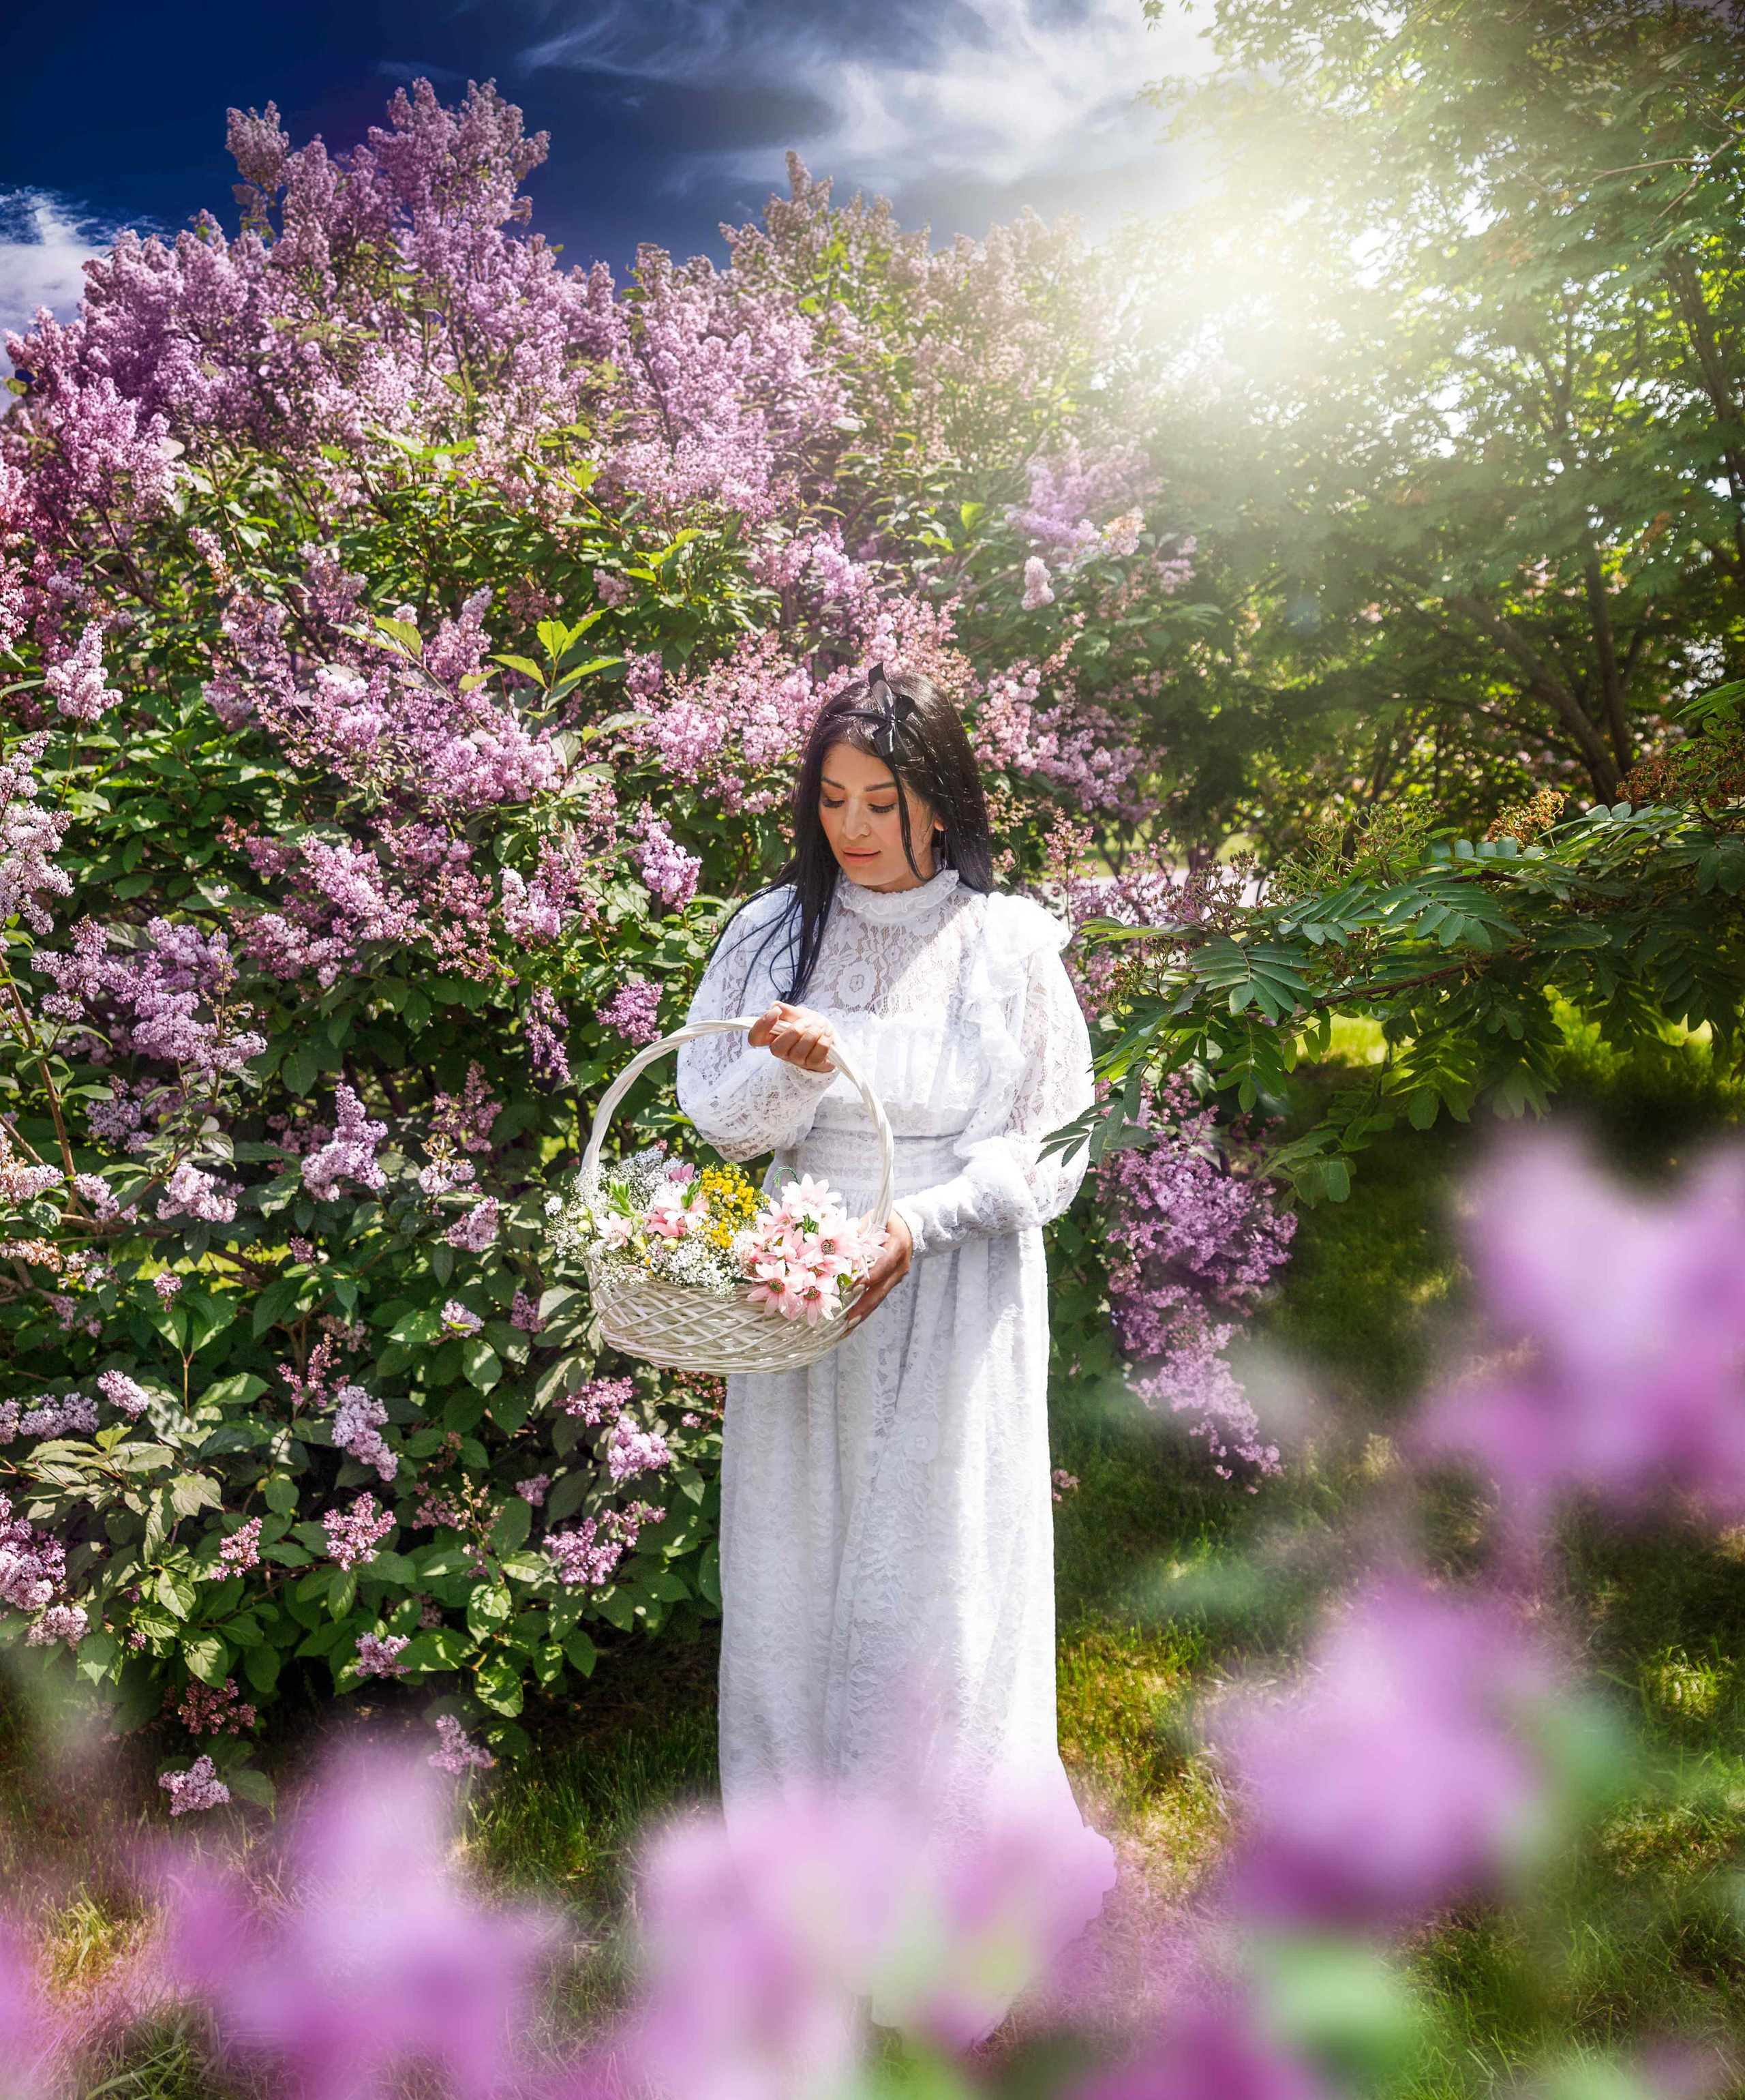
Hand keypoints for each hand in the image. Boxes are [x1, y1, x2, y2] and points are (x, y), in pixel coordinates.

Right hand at [747, 1001, 836, 1073]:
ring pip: (799, 1051)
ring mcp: (796, 1060)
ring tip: (821, 1024)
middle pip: (778, 1047)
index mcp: (773, 1036)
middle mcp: (781, 1050)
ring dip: (813, 1033)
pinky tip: (827, 1032)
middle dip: (796, 1030)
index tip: (776, 1012)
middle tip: (810, 1020)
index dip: (762, 1026)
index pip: (756, 1038)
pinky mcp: (812, 1065)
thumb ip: (787, 1011)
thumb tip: (775, 1006)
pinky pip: (816, 1055)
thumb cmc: (809, 1023)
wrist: (827, 1032)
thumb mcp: (798, 1013)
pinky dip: (824, 1040)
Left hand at [844, 1211, 911, 1330]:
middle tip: (849, 1320)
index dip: (869, 1278)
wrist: (909, 1225)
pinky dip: (866, 1308)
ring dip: (864, 1312)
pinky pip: (878, 1296)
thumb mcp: (875, 1219)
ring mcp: (897, 1276)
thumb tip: (837, 1246)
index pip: (883, 1266)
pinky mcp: (891, 1281)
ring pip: (880, 1297)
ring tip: (848, 1327)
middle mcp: (900, 1266)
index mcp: (898, 1247)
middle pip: (881, 1289)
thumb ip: (859, 1232)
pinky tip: (854, 1319)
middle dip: (864, 1306)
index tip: (853, 1288)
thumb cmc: (887, 1221)